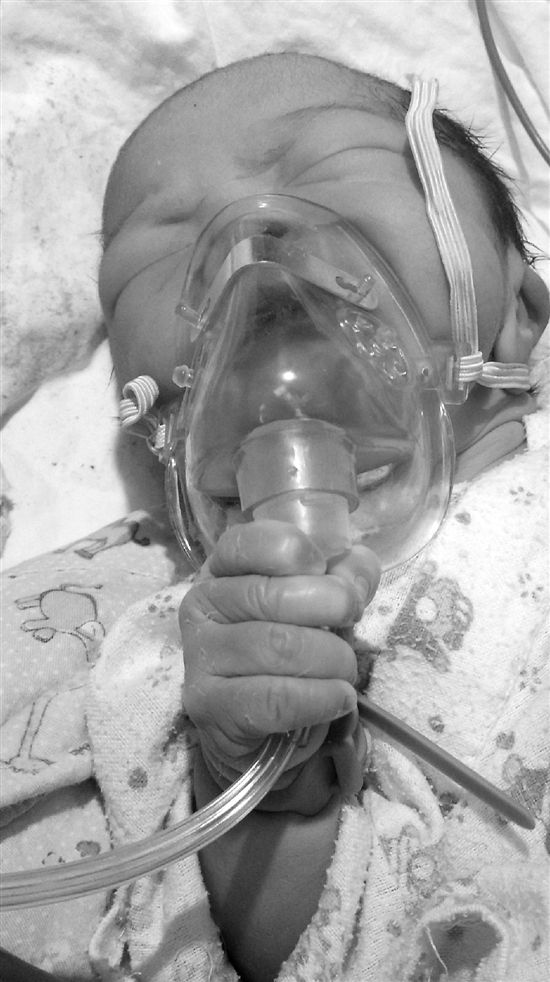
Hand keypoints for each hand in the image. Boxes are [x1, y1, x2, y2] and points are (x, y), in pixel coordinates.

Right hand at [179, 520, 379, 798]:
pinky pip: (278, 699)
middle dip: (332, 607)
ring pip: (280, 647)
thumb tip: (360, 562)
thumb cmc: (289, 659)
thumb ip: (341, 580)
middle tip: (350, 625)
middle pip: (270, 595)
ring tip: (344, 671)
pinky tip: (338, 699)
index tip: (323, 568)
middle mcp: (202, 608)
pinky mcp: (211, 708)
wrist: (261, 735)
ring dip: (333, 660)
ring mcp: (200, 659)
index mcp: (222, 572)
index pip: (244, 542)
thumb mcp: (316, 611)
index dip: (292, 550)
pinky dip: (323, 698)